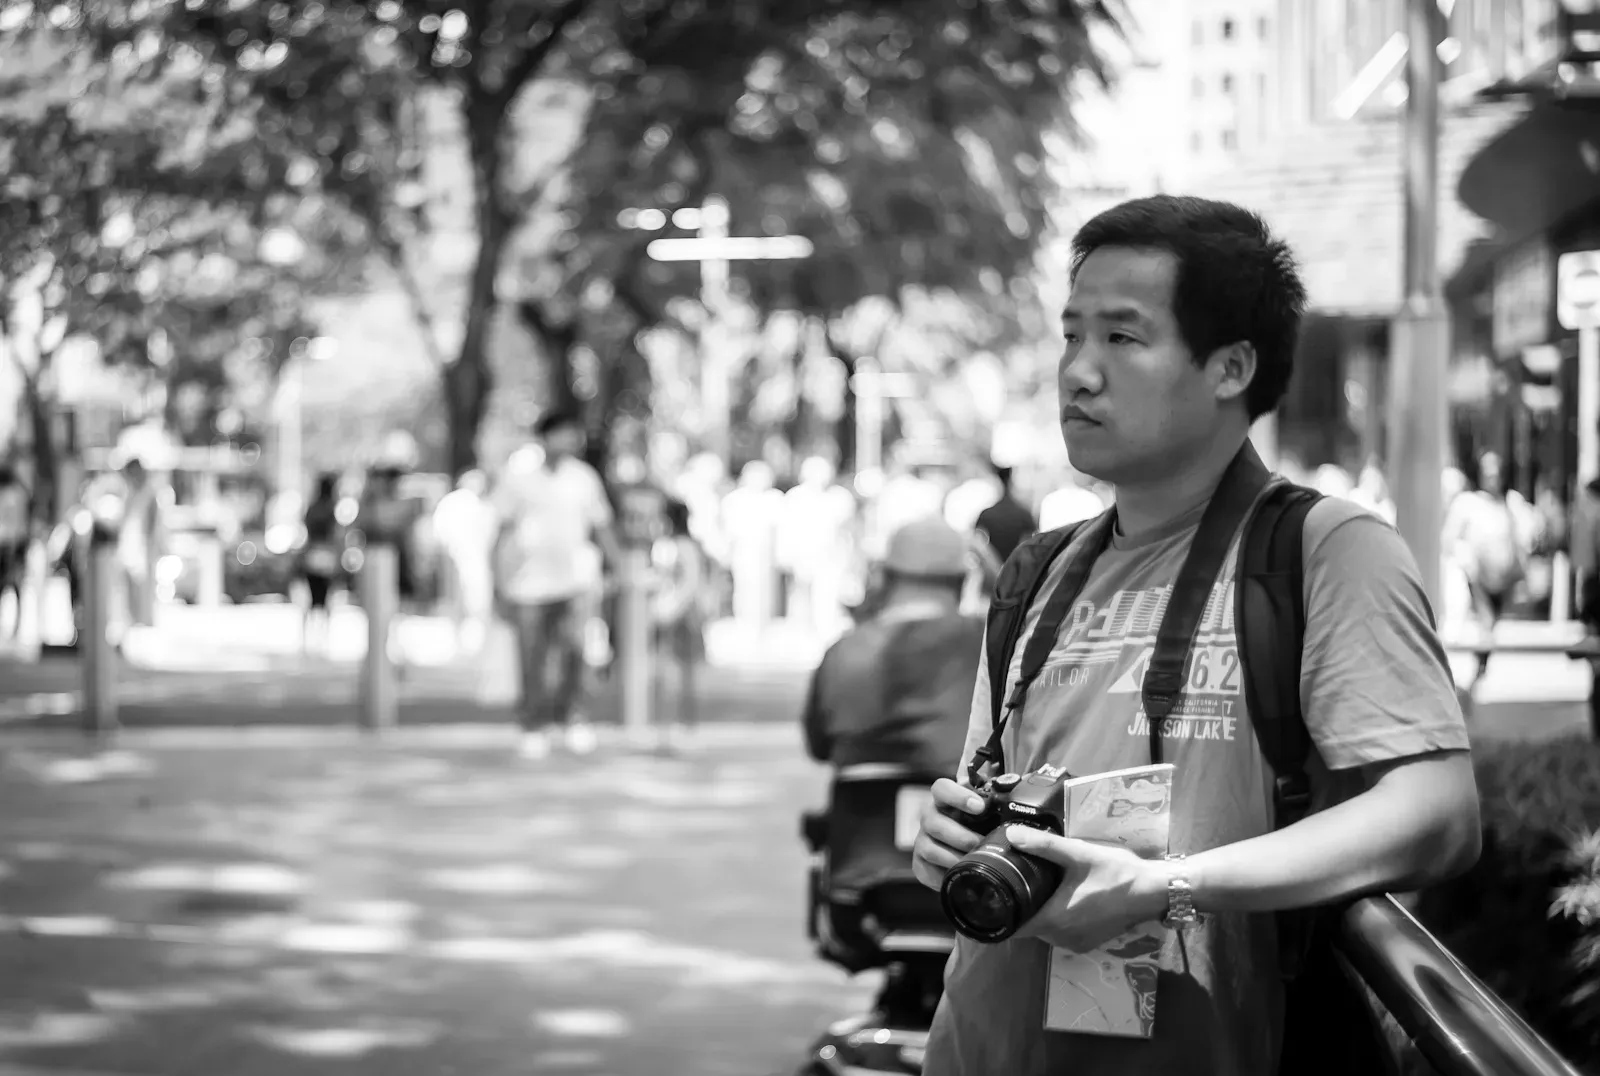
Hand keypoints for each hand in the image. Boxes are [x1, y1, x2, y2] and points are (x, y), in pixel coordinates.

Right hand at [911, 779, 987, 891]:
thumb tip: (1014, 805)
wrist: (968, 858)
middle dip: (959, 835)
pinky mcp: (919, 862)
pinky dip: (942, 875)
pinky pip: (924, 869)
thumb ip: (997, 803)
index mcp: (945, 800)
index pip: (942, 788)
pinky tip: (958, 876)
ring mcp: (922, 840)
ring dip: (952, 857)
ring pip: (929, 847)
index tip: (979, 807)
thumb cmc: (981, 830)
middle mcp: (930, 817)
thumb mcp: (991, 815)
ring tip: (972, 863)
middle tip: (979, 843)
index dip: (958, 796)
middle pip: (933, 821)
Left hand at [1004, 826, 1170, 952]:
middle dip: (1021, 908)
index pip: (1013, 929)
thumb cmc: (1115, 872)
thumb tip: (1011, 834)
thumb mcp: (1078, 853)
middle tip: (1014, 883)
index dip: (998, 917)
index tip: (988, 900)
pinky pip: (1062, 933)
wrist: (1152, 891)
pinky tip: (1062, 898)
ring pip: (1045, 931)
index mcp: (1054, 919)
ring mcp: (1076, 943)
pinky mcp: (1089, 942)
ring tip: (1037, 888)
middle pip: (1028, 927)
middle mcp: (1061, 937)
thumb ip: (1043, 845)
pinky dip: (1058, 919)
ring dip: (1041, 913)